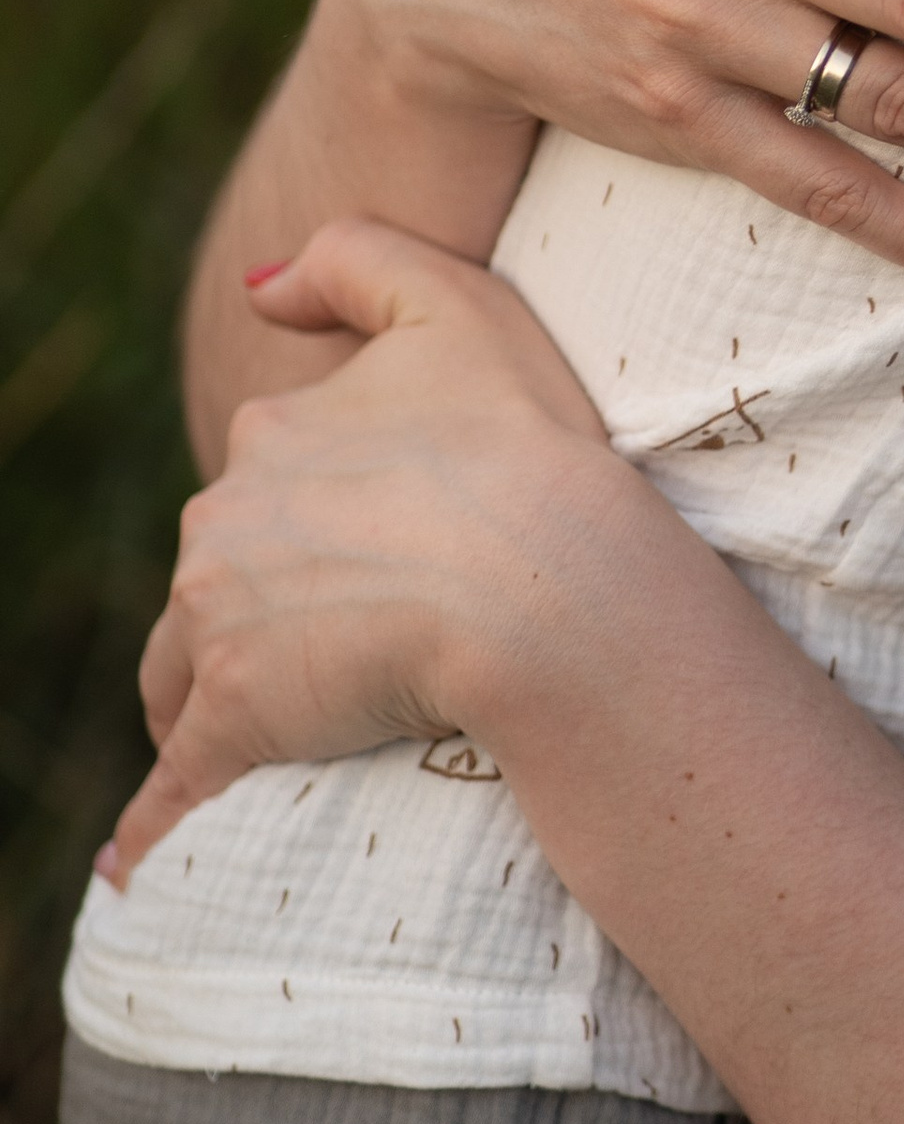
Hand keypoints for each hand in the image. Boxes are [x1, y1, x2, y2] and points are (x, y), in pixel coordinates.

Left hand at [113, 223, 650, 878]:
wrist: (548, 579)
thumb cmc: (529, 443)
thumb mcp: (458, 301)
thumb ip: (351, 260)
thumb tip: (255, 289)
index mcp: (272, 432)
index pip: (264, 484)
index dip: (314, 519)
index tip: (375, 553)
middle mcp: (222, 519)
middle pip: (220, 577)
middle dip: (260, 609)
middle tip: (355, 647)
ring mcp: (220, 622)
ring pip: (188, 669)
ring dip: (210, 698)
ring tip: (270, 740)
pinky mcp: (236, 720)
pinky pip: (176, 786)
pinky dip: (153, 825)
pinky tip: (136, 863)